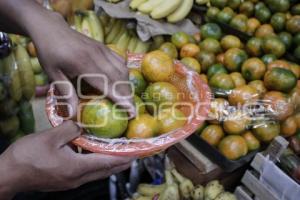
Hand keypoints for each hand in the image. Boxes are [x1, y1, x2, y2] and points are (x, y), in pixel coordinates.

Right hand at [0, 121, 133, 198]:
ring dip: (110, 165)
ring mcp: (71, 182)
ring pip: (97, 173)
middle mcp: (77, 178)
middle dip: (121, 163)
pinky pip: (88, 173)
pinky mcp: (65, 181)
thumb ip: (71, 129)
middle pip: (106, 171)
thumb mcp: (50, 137)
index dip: (123, 157)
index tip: (136, 153)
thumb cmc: (27, 157)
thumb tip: (82, 123)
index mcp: (76, 168)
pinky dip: (97, 166)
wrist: (8, 175)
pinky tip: (97, 157)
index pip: (107, 162)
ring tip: (120, 155)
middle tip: (134, 154)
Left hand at [30, 14, 134, 117]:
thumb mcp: (53, 74)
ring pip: (122, 70)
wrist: (52, 29)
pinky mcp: (104, 47)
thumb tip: (73, 115)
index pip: (107, 85)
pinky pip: (120, 61)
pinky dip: (124, 74)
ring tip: (128, 99)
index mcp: (83, 64)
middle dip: (128, 96)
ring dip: (127, 85)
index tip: (131, 111)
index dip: (120, 99)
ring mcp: (103, 50)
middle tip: (132, 110)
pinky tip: (123, 82)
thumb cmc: (50, 53)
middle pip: (119, 78)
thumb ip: (66, 93)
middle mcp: (97, 56)